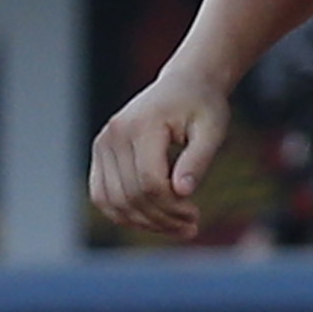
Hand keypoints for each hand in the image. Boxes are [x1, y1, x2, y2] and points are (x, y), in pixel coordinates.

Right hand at [89, 67, 232, 238]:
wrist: (184, 84)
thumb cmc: (202, 106)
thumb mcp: (212, 130)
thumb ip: (198, 160)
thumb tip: (183, 192)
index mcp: (142, 125)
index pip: (150, 182)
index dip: (173, 207)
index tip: (196, 215)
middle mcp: (114, 134)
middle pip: (131, 195)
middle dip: (162, 219)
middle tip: (190, 226)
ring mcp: (102, 143)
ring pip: (114, 202)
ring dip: (143, 223)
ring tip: (174, 227)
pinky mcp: (100, 152)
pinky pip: (102, 196)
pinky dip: (123, 215)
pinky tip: (151, 220)